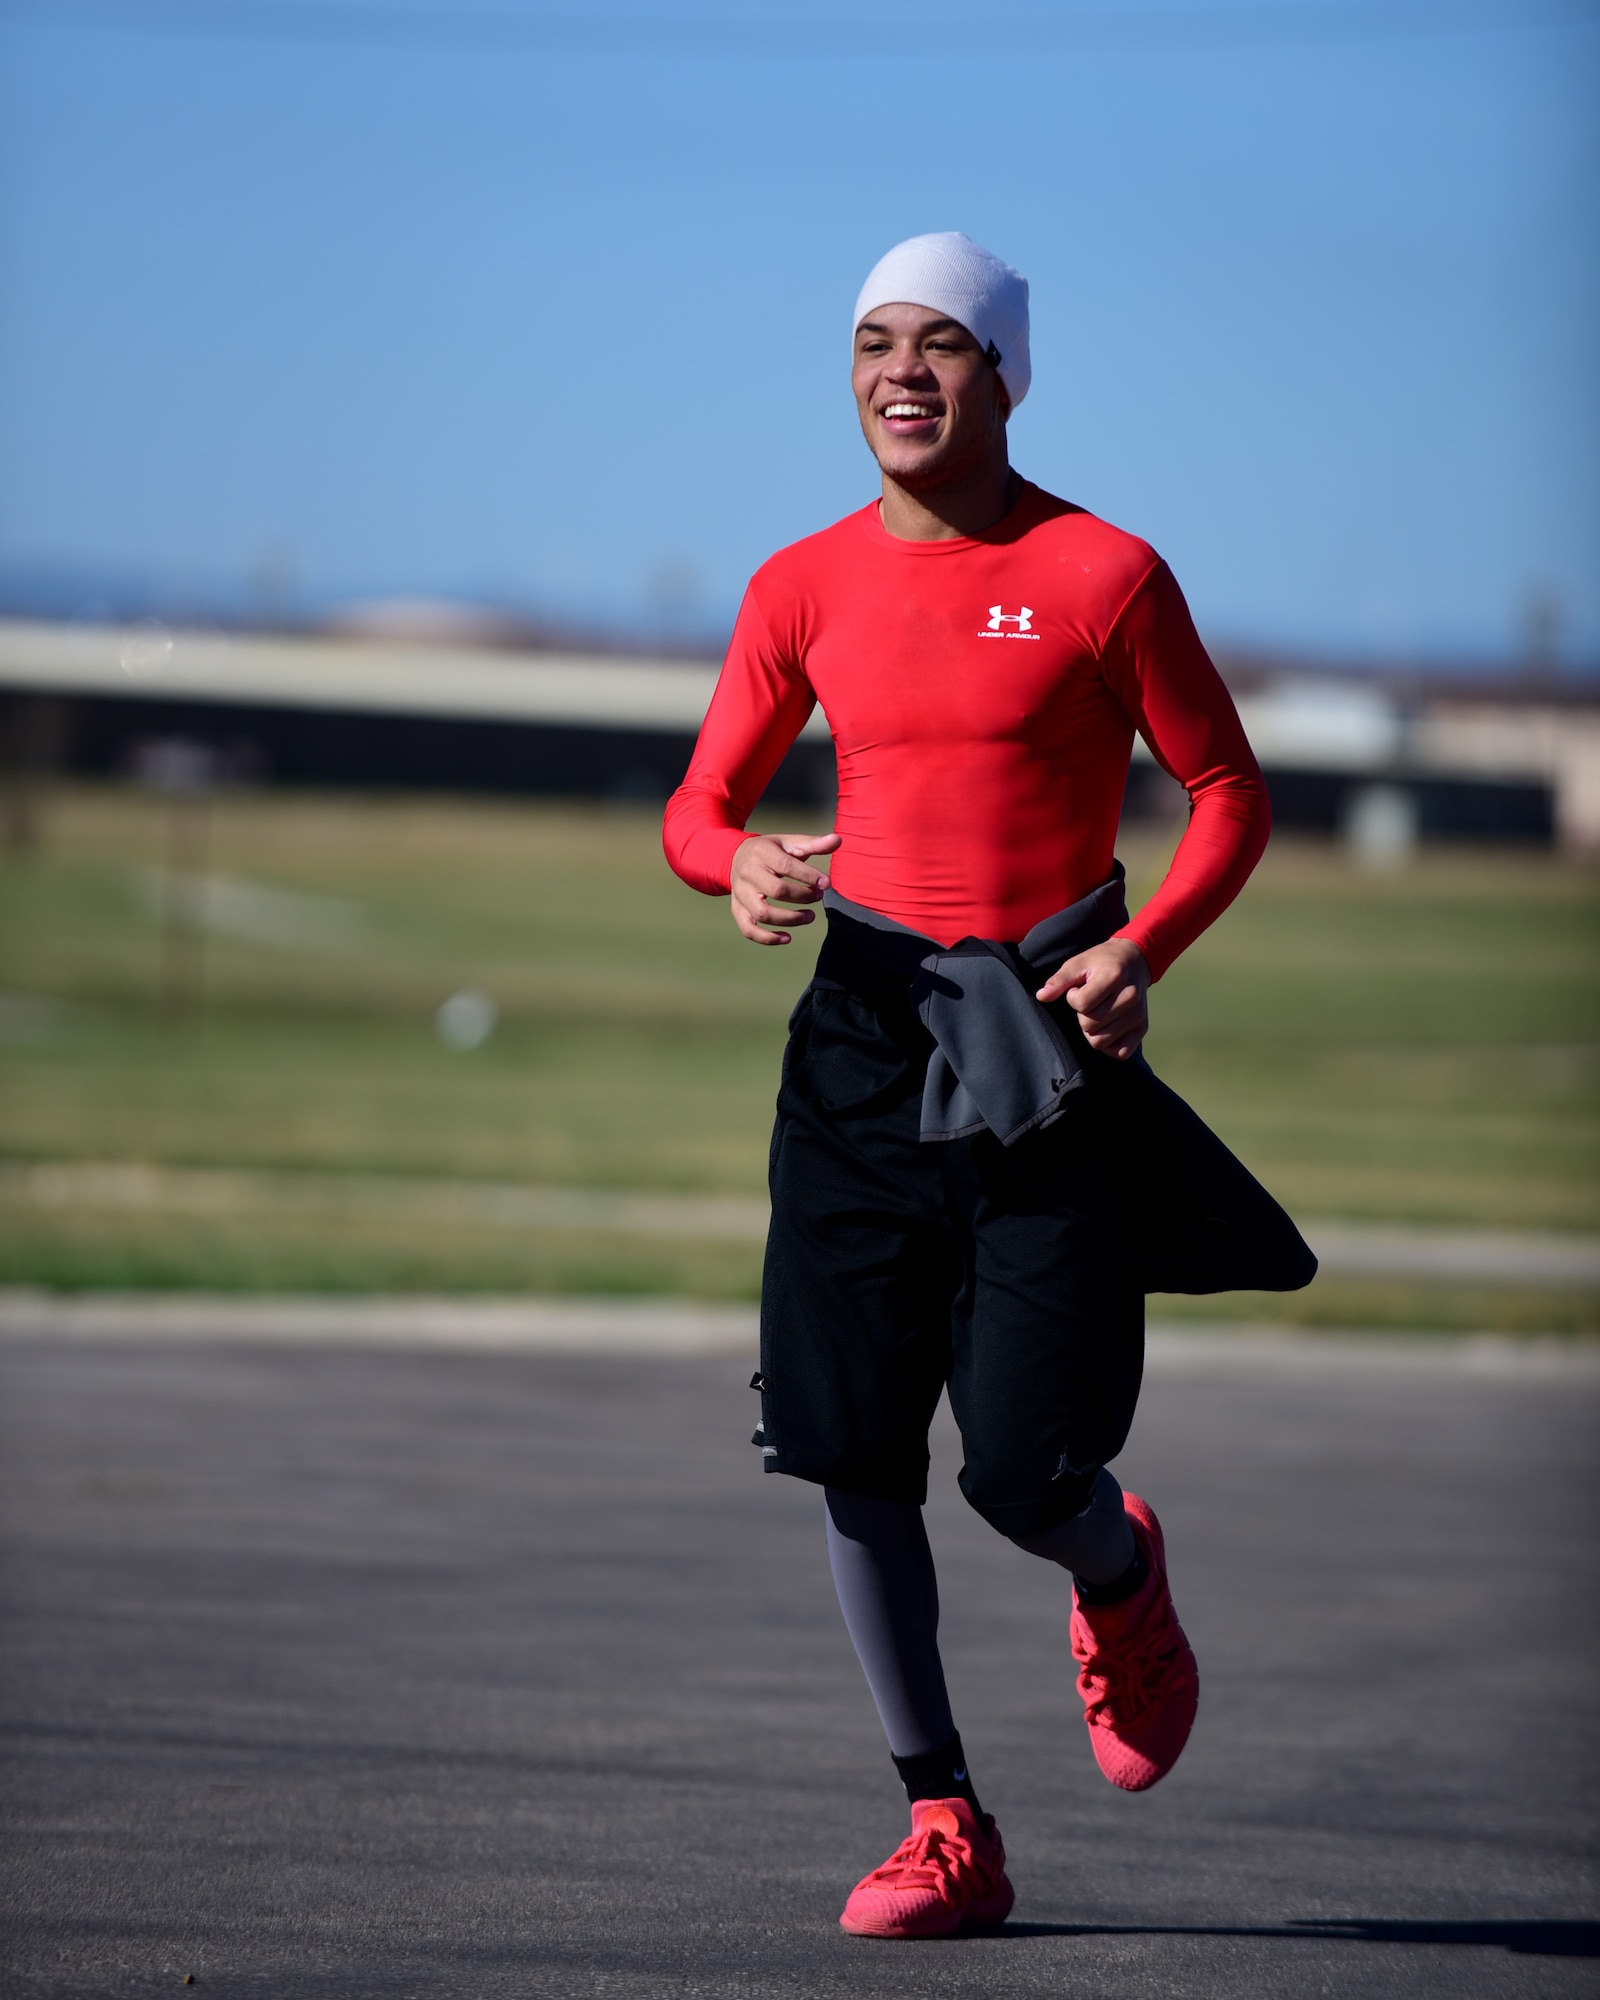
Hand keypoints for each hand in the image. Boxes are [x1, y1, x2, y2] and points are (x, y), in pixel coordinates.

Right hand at [729, 832, 841, 944]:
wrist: (735, 857)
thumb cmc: (770, 851)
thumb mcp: (789, 843)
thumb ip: (813, 844)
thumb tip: (838, 840)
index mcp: (760, 853)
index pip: (786, 866)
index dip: (809, 876)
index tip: (826, 883)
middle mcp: (747, 873)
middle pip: (776, 891)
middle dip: (802, 897)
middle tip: (818, 896)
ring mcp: (740, 894)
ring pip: (763, 913)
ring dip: (790, 919)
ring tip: (810, 916)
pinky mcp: (737, 910)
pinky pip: (749, 930)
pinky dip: (768, 938)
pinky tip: (787, 937)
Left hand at [1035, 936, 1149, 1059]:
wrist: (1134, 959)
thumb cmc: (1101, 961)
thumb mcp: (1078, 963)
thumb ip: (1059, 981)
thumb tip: (1041, 996)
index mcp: (1113, 977)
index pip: (1081, 1004)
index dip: (1073, 998)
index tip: (1079, 988)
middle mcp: (1130, 996)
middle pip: (1089, 1025)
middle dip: (1082, 1014)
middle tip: (1091, 999)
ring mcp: (1138, 1014)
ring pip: (1100, 1041)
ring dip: (1092, 1029)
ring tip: (1098, 1011)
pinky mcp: (1143, 1027)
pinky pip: (1121, 1052)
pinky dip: (1109, 1045)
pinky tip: (1106, 1027)